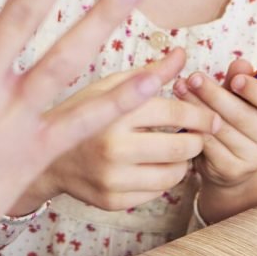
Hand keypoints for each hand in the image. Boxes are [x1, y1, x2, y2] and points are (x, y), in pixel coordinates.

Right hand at [8, 50, 221, 213]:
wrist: (45, 156)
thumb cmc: (81, 113)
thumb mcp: (109, 85)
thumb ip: (149, 73)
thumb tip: (182, 53)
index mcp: (114, 112)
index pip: (175, 113)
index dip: (200, 114)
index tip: (211, 116)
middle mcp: (113, 147)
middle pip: (181, 148)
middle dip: (196, 140)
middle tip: (195, 135)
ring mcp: (112, 178)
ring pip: (174, 175)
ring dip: (182, 162)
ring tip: (174, 150)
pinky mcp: (112, 201)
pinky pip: (157, 193)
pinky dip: (161, 179)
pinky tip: (152, 166)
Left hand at [175, 57, 256, 214]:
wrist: (229, 160)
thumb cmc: (237, 116)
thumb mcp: (241, 94)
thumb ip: (240, 78)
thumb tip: (241, 64)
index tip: (235, 80)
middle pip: (244, 116)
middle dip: (214, 94)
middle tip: (193, 78)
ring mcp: (256, 159)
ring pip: (222, 129)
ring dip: (197, 107)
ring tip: (180, 88)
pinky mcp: (232, 170)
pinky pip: (209, 144)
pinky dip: (193, 128)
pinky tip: (181, 114)